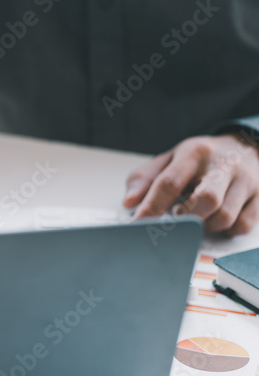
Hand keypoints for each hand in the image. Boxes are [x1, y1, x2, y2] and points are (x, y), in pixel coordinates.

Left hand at [124, 133, 258, 234]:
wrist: (244, 146)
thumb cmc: (200, 159)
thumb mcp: (170, 159)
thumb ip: (145, 178)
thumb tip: (129, 203)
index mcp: (195, 153)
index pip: (170, 182)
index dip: (152, 205)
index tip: (139, 222)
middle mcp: (225, 164)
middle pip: (206, 199)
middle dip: (186, 215)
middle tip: (177, 216)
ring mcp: (247, 181)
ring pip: (225, 217)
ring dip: (205, 225)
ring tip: (198, 215)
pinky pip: (243, 225)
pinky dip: (226, 230)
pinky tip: (217, 219)